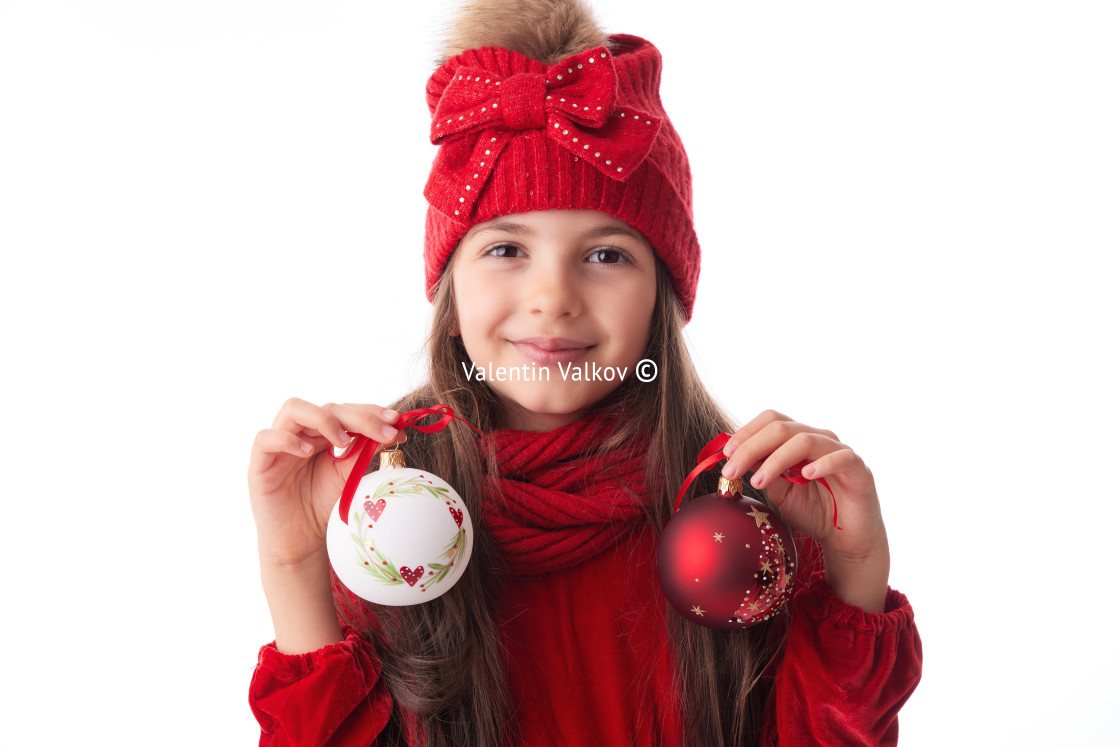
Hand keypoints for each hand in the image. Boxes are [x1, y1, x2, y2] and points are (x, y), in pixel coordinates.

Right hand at [248, 398, 406, 568]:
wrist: (301, 541)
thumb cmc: (322, 505)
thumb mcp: (349, 476)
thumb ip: (364, 452)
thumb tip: (393, 431)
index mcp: (323, 433)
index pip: (345, 410)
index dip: (370, 411)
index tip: (396, 421)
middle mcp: (301, 432)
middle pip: (326, 407)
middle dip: (359, 416)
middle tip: (384, 431)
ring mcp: (278, 445)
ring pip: (294, 409)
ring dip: (324, 420)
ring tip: (343, 441)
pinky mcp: (259, 463)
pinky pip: (265, 438)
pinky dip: (287, 440)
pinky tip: (308, 452)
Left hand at [719, 410, 889, 610]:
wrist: (845, 539)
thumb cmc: (813, 511)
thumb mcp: (779, 491)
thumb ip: (762, 470)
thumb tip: (734, 456)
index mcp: (798, 439)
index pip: (771, 421)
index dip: (746, 433)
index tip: (725, 454)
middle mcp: (818, 438)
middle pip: (781, 428)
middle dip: (751, 447)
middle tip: (731, 470)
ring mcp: (840, 450)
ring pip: (804, 440)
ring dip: (776, 460)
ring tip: (758, 482)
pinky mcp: (859, 468)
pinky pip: (841, 457)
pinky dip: (822, 463)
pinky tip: (805, 475)